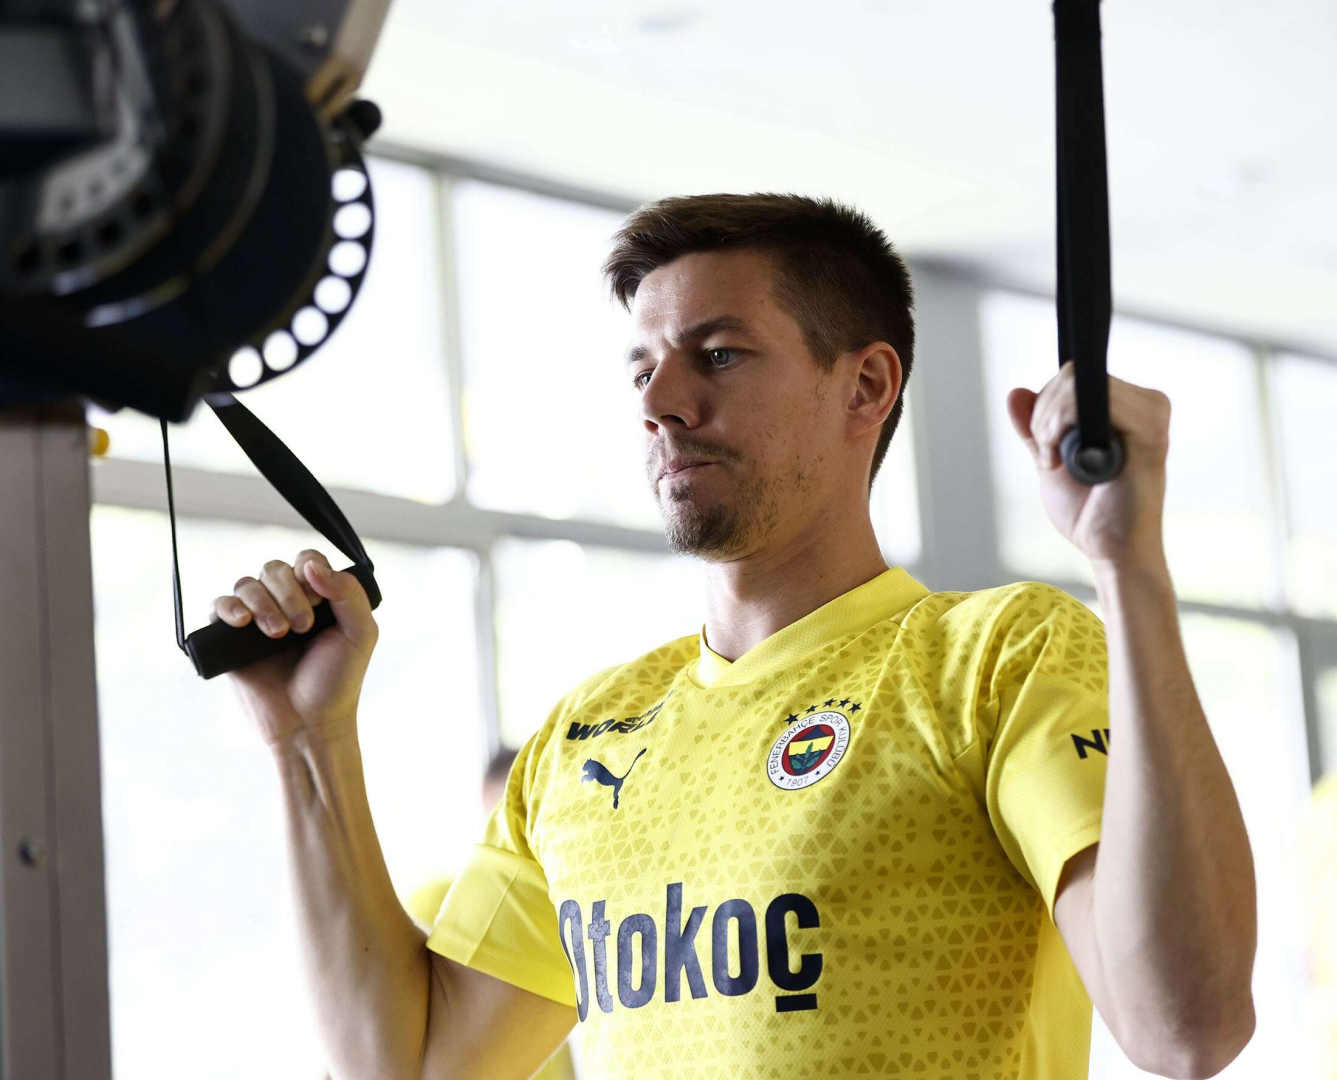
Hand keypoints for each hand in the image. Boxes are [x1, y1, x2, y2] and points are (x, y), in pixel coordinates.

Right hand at [210, 549, 378, 750]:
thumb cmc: (337, 682)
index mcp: (319, 598)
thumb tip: (312, 565)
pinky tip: (241, 623)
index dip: (309, 573)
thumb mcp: (360, 635)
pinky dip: (227, 607)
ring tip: (277, 635)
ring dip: (262, 603)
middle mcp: (287, 603)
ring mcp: (258, 619)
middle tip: (301, 627)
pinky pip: (219, 606)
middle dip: (287, 593)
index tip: (320, 603)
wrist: (307, 725)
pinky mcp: (231, 639)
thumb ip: (348, 593)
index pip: (306, 561)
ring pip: (246, 584)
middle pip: (274, 569)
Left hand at [1005, 359, 1171, 568]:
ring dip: (1050, 423)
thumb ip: (1036, 428)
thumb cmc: (1090, 513)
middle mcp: (1146, 405)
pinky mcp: (1151, 434)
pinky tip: (1063, 460)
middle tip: (1046, 454)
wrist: (1112, 551)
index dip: (1045, 404)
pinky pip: (1096, 402)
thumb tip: (1015, 394)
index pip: (1073, 377)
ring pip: (1078, 385)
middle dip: (1042, 414)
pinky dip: (1064, 426)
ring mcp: (1152, 416)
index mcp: (1127, 408)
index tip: (1042, 442)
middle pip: (1072, 375)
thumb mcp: (1051, 461)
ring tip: (1053, 460)